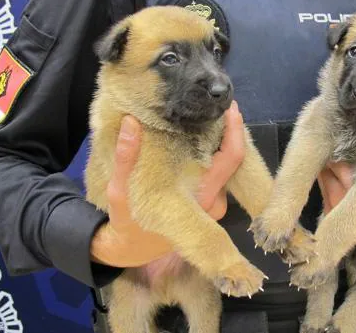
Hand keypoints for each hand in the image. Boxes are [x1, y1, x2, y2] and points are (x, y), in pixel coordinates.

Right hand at [90, 101, 245, 266]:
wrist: (130, 249)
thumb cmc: (127, 221)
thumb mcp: (120, 190)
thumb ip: (126, 158)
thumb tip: (131, 122)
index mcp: (201, 196)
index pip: (231, 158)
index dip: (235, 131)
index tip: (231, 107)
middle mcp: (215, 200)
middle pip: (233, 158)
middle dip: (227, 131)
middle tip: (214, 106)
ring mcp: (215, 203)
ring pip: (226, 166)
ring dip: (218, 143)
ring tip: (205, 118)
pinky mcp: (210, 202)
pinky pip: (219, 173)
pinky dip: (212, 155)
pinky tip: (199, 139)